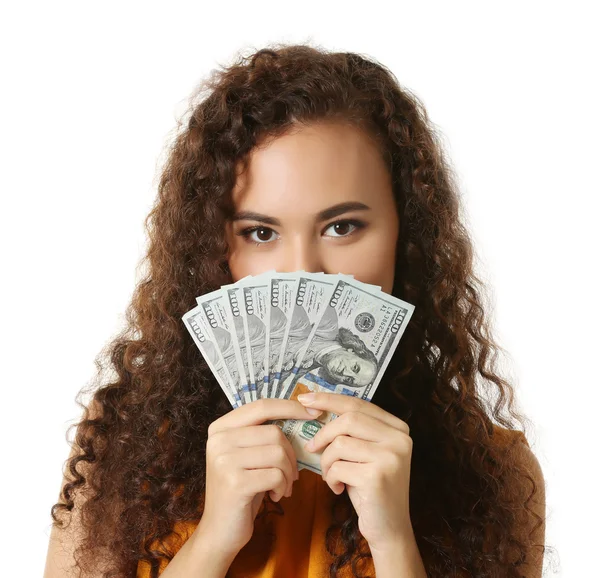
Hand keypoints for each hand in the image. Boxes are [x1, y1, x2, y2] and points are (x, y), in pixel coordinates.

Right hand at [199, 398, 322, 556]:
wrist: (220, 531)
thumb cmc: (242, 488)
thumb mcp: (247, 455)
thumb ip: (263, 434)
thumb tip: (306, 413)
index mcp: (220, 427)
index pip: (261, 406)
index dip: (290, 407)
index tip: (315, 412)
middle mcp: (218, 440)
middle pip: (274, 432)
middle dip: (291, 454)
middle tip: (292, 474)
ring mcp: (224, 460)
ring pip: (278, 453)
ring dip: (288, 473)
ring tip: (282, 486)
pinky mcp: (235, 483)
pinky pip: (276, 475)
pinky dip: (283, 486)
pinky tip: (275, 495)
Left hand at [298, 391, 412, 551]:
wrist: (389, 528)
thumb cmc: (370, 488)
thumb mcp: (365, 453)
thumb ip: (352, 430)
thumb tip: (315, 406)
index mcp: (398, 428)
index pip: (358, 404)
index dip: (329, 400)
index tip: (305, 398)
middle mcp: (399, 439)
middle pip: (348, 419)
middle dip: (324, 433)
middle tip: (312, 447)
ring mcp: (391, 457)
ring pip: (340, 443)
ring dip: (326, 461)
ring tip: (330, 475)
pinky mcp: (377, 477)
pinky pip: (338, 467)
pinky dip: (330, 478)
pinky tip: (337, 488)